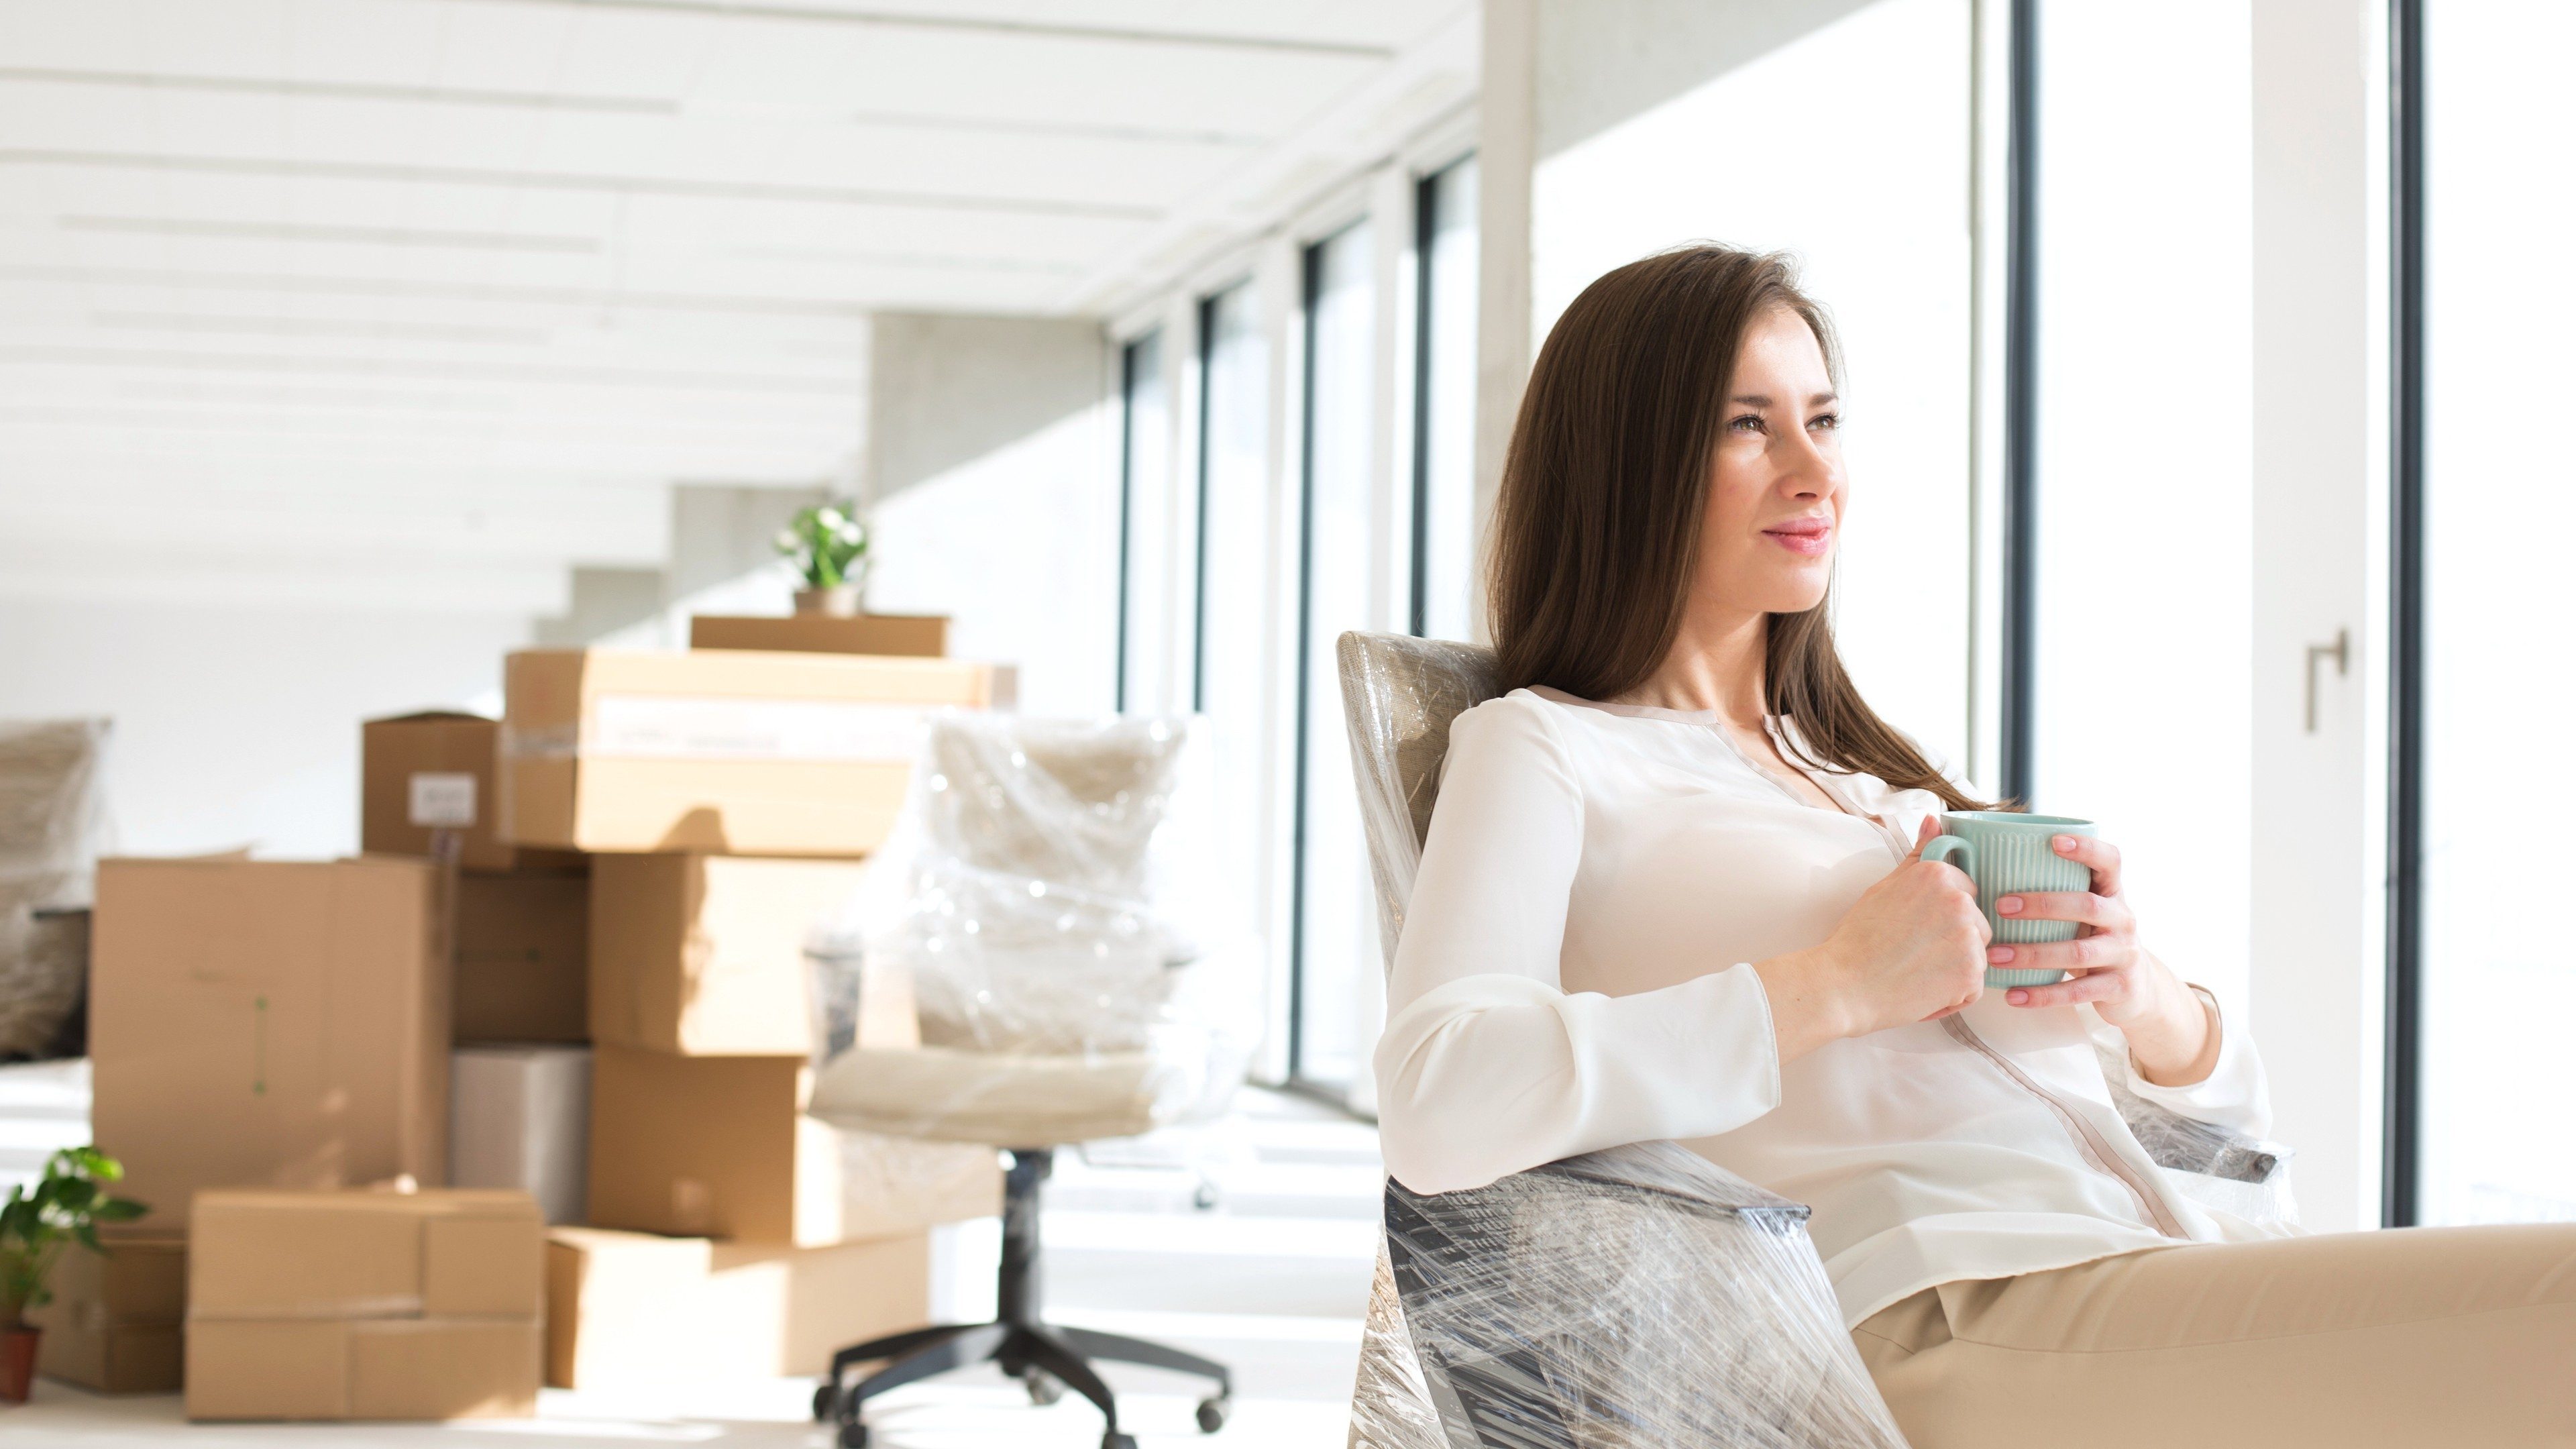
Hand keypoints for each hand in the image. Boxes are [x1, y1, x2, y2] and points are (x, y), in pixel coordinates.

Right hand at [1755, 818, 1989, 1059]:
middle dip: (1953, 941)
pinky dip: (1952, 994)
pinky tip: (1922, 989)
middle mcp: (1960, 901)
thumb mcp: (1886, 886)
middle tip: (1913, 952)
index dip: (1941, 915)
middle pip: (1977, 924)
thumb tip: (1935, 819)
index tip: (1916, 927)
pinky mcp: (1971, 974)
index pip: (1966, 894)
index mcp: (1939, 875)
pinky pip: (1974, 986)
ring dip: (1955, 968)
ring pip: (1978, 955)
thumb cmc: (1859, 938)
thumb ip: (1919, 854)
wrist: (1843, 985)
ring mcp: (1969, 938)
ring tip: (1917, 971)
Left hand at [1989, 833, 2216, 1085]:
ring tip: (1994, 957)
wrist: (2136, 989)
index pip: (2110, 861)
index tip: (2053, 841)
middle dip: (2043, 905)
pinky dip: (2042, 994)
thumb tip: (1985, 863)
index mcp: (2112, 893)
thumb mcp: (2084, 912)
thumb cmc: (2092, 938)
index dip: (2087, 848)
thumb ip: (2055, 890)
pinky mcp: (2119, 988)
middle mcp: (2124, 919)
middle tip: (2001, 906)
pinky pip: (2077, 992)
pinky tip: (2012, 995)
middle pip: (2088, 906)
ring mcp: (2124, 954)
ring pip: (2078, 952)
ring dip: (2032, 955)